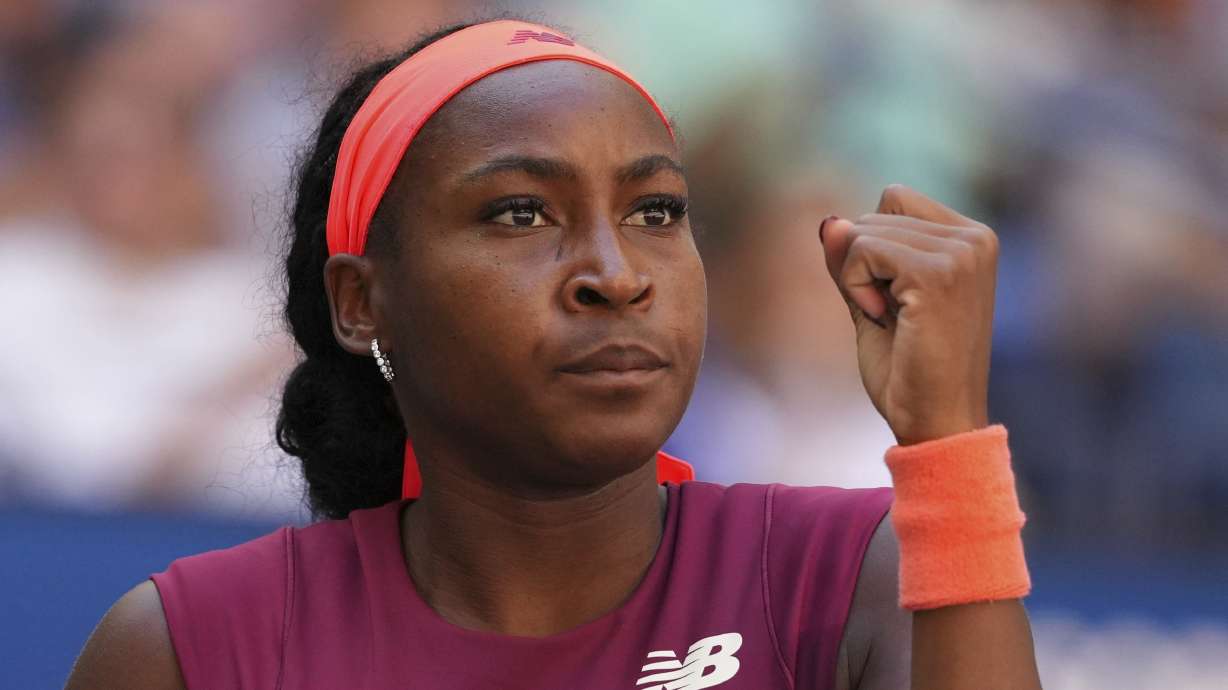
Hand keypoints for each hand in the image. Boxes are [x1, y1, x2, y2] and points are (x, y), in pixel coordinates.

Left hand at [819, 185, 997, 444]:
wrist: (934, 423)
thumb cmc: (907, 369)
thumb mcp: (872, 298)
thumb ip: (853, 257)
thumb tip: (829, 221)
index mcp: (971, 238)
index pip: (893, 199)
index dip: (873, 249)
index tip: (897, 300)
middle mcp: (976, 238)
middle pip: (875, 212)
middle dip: (863, 266)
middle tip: (896, 318)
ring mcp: (963, 253)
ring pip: (863, 231)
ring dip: (858, 280)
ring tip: (895, 321)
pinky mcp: (939, 273)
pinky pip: (862, 250)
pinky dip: (856, 288)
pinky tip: (886, 320)